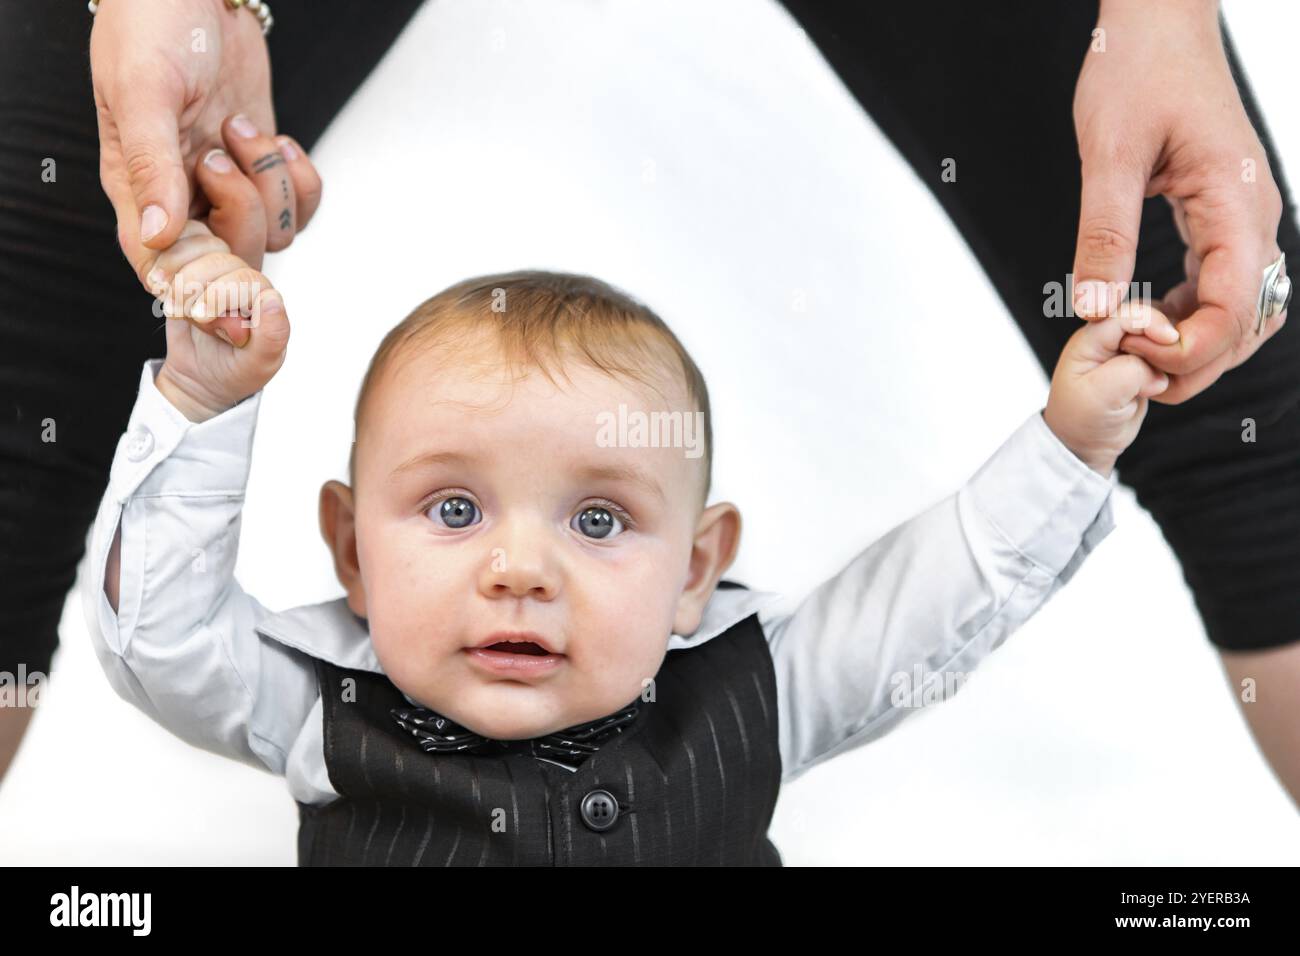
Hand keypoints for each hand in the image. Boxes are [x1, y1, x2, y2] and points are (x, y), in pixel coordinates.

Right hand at [90, 0, 320, 288]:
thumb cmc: (155, 26)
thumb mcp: (145, 90)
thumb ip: (151, 166)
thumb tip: (158, 237)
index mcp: (137, 188)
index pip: (166, 268)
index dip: (201, 299)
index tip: (235, 320)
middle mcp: (182, 196)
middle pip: (231, 257)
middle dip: (242, 214)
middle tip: (223, 153)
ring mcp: (225, 183)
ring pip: (270, 233)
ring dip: (270, 185)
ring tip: (240, 126)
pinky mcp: (262, 167)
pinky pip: (296, 208)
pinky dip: (300, 182)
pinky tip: (280, 140)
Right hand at [151, 218, 289, 422]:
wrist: (199, 378)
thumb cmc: (234, 373)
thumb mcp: (256, 365)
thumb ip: (271, 337)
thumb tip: (273, 300)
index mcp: (266, 298)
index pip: (245, 278)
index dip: (219, 294)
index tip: (200, 318)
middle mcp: (243, 278)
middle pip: (218, 257)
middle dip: (193, 285)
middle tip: (180, 313)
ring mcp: (215, 268)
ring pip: (195, 244)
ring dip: (175, 273)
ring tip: (168, 303)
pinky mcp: (187, 264)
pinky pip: (173, 245)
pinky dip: (160, 263)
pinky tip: (157, 286)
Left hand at [1043, 303, 1178, 476]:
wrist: (1087, 442)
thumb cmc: (1081, 420)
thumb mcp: (1099, 396)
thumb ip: (1131, 372)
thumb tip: (1159, 372)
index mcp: (1091, 338)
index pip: (1128, 314)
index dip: (1152, 322)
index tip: (1171, 340)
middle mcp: (1111, 337)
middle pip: (1152, 317)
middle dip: (1165, 339)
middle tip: (1165, 369)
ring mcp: (1131, 347)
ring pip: (1166, 334)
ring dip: (1172, 353)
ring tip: (1159, 382)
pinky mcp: (1148, 360)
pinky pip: (1172, 352)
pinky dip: (1176, 364)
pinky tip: (1166, 383)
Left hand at [1070, 0, 1286, 403]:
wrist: (1157, 23)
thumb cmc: (1135, 70)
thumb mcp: (1108, 155)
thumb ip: (1103, 235)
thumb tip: (1094, 311)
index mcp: (1236, 199)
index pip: (1234, 306)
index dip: (1188, 347)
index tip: (1132, 350)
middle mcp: (1254, 213)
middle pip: (1247, 320)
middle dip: (1196, 360)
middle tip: (1134, 372)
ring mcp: (1245, 215)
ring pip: (1243, 307)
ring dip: (1198, 343)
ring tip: (1138, 352)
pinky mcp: (1225, 214)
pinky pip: (1225, 282)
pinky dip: (1194, 313)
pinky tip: (1149, 321)